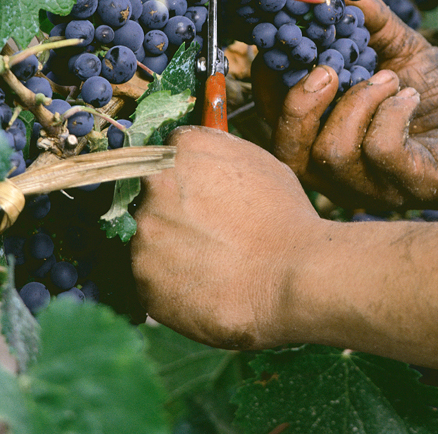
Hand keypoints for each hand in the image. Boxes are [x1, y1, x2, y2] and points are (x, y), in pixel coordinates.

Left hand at [131, 126, 325, 349]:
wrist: (293, 276)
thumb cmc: (285, 219)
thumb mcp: (257, 162)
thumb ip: (216, 152)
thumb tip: (198, 157)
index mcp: (180, 151)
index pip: (163, 158)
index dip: (182, 180)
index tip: (196, 197)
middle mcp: (154, 186)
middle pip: (151, 198)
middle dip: (173, 214)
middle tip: (207, 234)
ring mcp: (145, 234)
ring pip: (148, 240)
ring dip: (170, 250)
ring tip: (210, 264)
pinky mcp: (143, 279)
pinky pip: (150, 279)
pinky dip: (170, 284)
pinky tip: (204, 286)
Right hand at [253, 0, 437, 212]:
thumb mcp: (402, 53)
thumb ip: (371, 25)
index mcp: (325, 137)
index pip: (272, 120)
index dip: (268, 80)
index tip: (289, 37)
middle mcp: (340, 171)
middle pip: (285, 149)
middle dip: (298, 102)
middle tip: (329, 68)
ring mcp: (373, 185)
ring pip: (331, 152)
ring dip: (357, 102)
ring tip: (390, 79)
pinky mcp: (411, 186)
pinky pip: (381, 153)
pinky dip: (391, 114)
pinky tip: (410, 98)